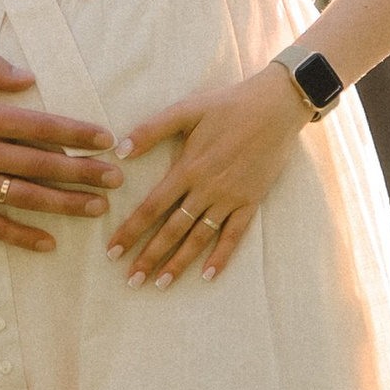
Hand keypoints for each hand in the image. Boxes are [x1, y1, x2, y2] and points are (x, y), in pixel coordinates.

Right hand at [0, 53, 123, 253]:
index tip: (107, 140)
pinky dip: (22, 237)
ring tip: (97, 209)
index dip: (78, 133)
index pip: (43, 126)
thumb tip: (30, 77)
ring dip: (65, 204)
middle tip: (117, 179)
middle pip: (44, 165)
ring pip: (27, 197)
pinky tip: (49, 244)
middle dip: (85, 172)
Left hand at [108, 66, 306, 285]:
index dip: (131, 230)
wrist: (276, 107)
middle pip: (172, 230)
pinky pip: (234, 235)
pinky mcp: (251, 201)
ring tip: (161, 284)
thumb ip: (152, 130)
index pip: (152, 207)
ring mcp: (230, 198)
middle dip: (150, 256)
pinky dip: (222, 256)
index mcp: (188, 168)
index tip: (113, 251)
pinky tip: (208, 275)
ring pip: (199, 238)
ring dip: (179, 262)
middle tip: (131, 281)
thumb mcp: (187, 110)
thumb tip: (119, 151)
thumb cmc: (228, 105)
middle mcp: (206, 189)